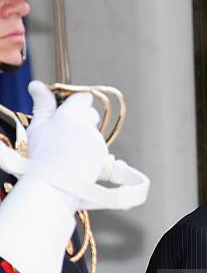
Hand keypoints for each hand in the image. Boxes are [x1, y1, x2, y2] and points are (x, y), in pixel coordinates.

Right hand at [26, 80, 108, 210]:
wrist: (52, 187)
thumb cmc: (40, 158)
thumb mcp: (37, 127)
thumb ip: (42, 104)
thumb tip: (37, 85)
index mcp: (71, 113)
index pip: (84, 98)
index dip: (77, 104)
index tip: (68, 111)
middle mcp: (88, 125)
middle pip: (92, 114)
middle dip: (82, 121)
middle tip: (65, 135)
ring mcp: (97, 142)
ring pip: (95, 133)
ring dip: (87, 139)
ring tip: (69, 153)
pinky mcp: (104, 157)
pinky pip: (101, 150)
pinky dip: (93, 154)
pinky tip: (78, 163)